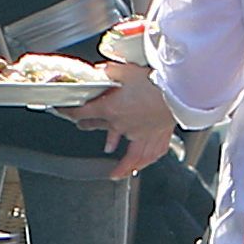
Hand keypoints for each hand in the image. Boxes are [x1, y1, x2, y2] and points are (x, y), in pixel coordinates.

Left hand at [63, 61, 176, 178]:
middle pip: (100, 128)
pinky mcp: (157, 136)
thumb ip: (111, 72)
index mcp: (111, 109)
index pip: (83, 113)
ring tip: (114, 173)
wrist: (179, 92)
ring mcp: (139, 134)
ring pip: (127, 154)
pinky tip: (140, 168)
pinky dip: (143, 163)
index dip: (70, 112)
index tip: (64, 111)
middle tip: (82, 127)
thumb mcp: (127, 70)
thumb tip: (102, 70)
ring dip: (119, 163)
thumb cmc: (155, 82)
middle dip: (88, 126)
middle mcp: (122, 125)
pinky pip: (149, 154)